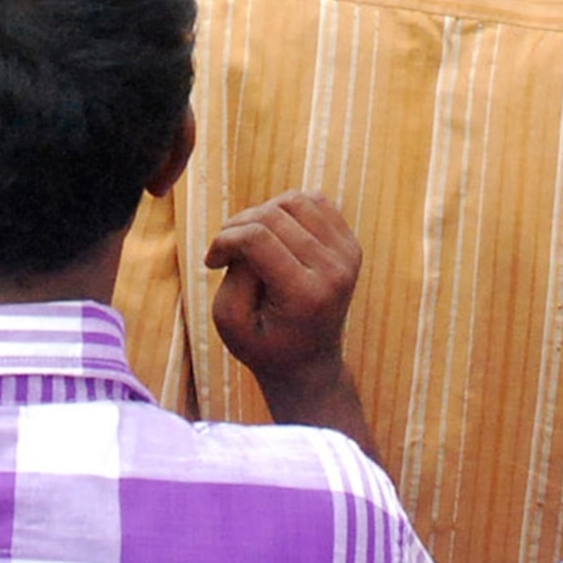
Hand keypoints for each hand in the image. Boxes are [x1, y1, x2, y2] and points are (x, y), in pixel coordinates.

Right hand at [207, 192, 373, 449]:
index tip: (211, 263)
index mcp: (306, 295)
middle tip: (225, 252)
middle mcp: (334, 271)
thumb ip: (234, 272)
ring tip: (249, 240)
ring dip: (262, 213)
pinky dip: (288, 210)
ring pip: (295, 200)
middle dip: (237, 227)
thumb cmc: (263, 344)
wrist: (308, 362)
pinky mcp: (351, 245)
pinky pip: (315, 202)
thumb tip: (247, 231)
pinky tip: (274, 235)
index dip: (224, 241)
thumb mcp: (230, 321)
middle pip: (274, 214)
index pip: (257, 238)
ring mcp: (348, 255)